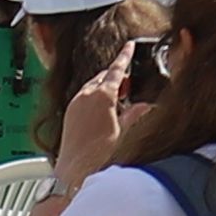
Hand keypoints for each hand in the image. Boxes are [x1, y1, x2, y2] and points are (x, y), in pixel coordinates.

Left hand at [49, 60, 134, 180]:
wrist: (74, 170)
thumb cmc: (98, 154)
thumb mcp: (123, 131)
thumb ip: (134, 114)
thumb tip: (146, 106)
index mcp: (103, 95)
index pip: (117, 69)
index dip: (125, 56)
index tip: (130, 46)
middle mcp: (86, 95)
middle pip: (104, 76)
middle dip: (116, 76)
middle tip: (128, 87)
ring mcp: (75, 102)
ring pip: (92, 85)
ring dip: (104, 88)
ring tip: (116, 103)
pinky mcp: (69, 112)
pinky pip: (83, 97)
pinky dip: (94, 97)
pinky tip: (102, 111)